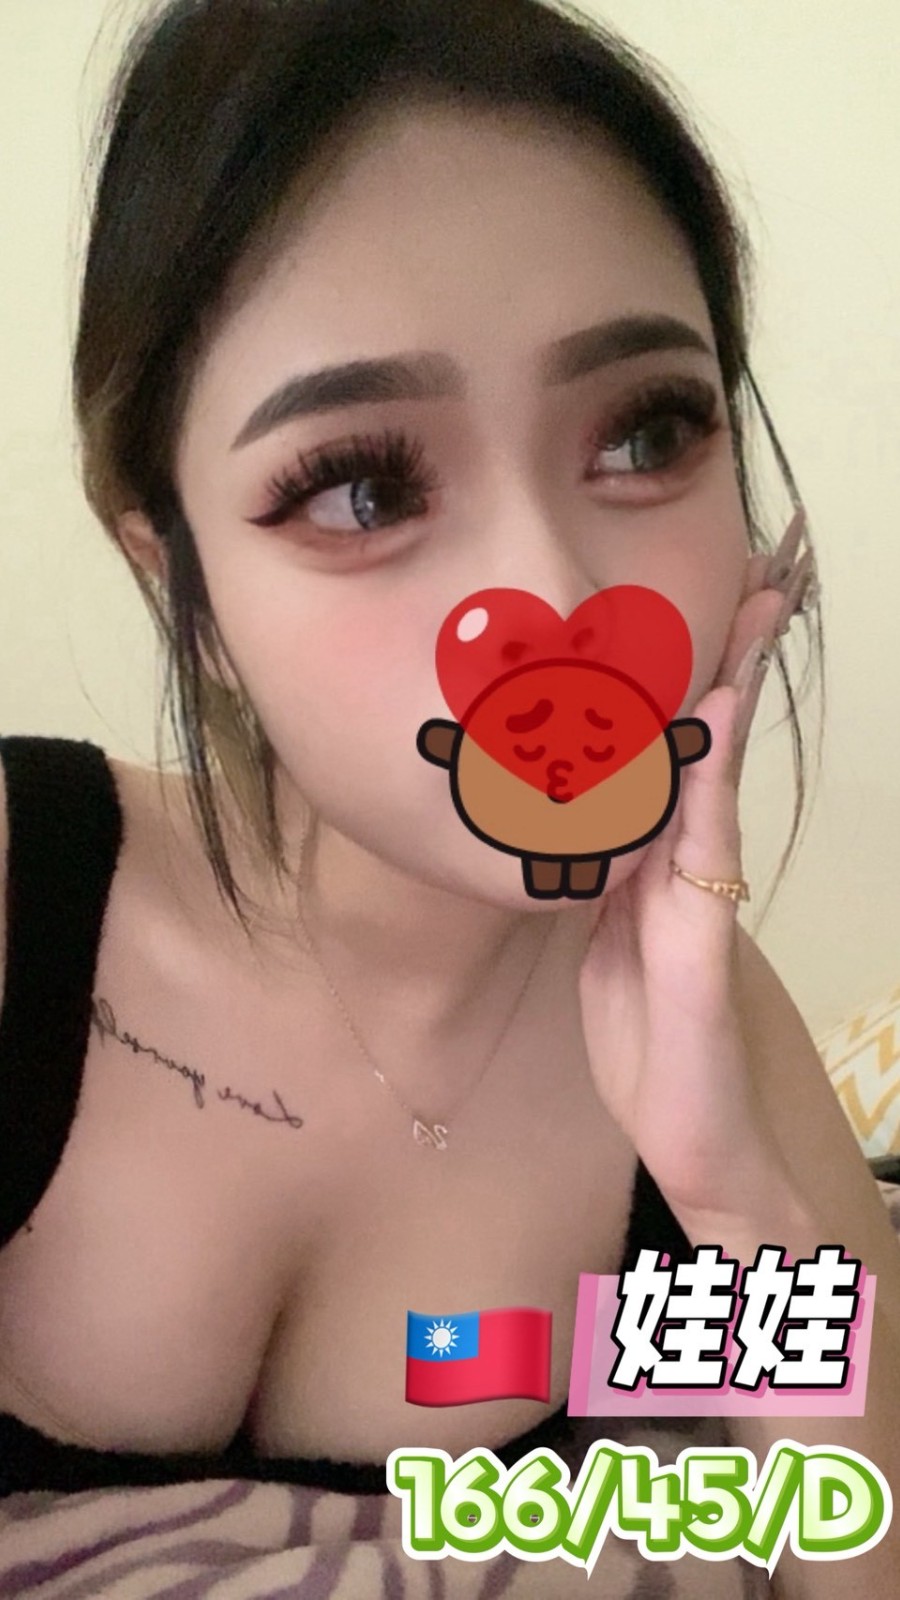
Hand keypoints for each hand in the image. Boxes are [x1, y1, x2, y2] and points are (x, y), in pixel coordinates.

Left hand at [577, 509, 817, 1226]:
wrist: (696, 1136)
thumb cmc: (653, 1043)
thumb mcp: (608, 948)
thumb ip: (604, 884)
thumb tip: (584, 829)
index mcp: (660, 867)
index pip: (680, 758)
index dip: (694, 684)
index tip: (712, 610)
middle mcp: (689, 868)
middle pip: (712, 748)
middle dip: (732, 663)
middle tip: (758, 577)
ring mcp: (702, 899)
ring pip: (717, 779)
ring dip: (732, 695)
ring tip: (751, 615)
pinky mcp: (701, 943)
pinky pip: (704, 849)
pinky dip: (709, 782)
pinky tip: (717, 727)